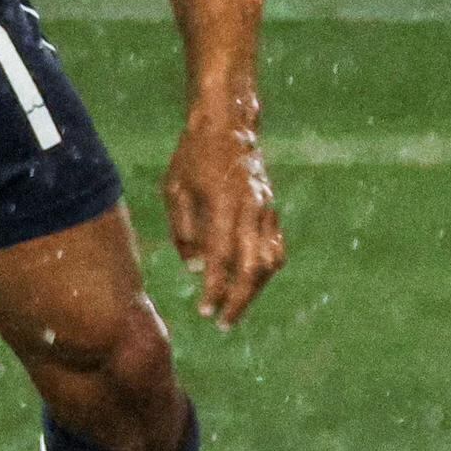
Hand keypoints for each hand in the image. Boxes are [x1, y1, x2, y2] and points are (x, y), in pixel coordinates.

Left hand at [163, 110, 285, 328]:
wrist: (228, 126)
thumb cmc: (193, 157)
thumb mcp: (175, 190)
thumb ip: (185, 231)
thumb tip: (197, 270)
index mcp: (223, 204)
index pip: (222, 257)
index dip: (215, 288)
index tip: (204, 311)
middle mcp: (250, 209)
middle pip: (252, 267)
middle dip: (239, 300)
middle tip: (223, 324)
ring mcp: (266, 209)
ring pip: (270, 261)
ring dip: (254, 290)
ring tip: (235, 308)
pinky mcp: (272, 209)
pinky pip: (276, 248)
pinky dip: (265, 271)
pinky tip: (250, 283)